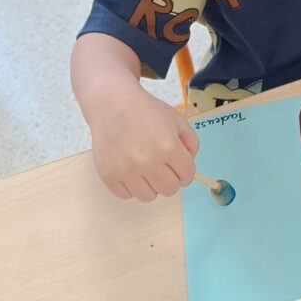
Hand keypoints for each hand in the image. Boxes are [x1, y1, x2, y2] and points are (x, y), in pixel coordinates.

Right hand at [88, 82, 198, 202]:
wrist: (112, 104)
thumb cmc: (146, 110)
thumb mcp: (177, 120)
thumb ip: (191, 142)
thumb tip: (189, 166)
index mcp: (168, 147)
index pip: (187, 176)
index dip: (186, 171)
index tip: (179, 166)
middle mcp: (147, 161)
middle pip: (170, 190)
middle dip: (171, 179)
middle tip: (163, 168)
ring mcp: (126, 170)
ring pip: (148, 197)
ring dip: (151, 186)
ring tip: (145, 169)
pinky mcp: (108, 175)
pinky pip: (126, 195)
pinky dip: (130, 186)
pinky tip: (130, 170)